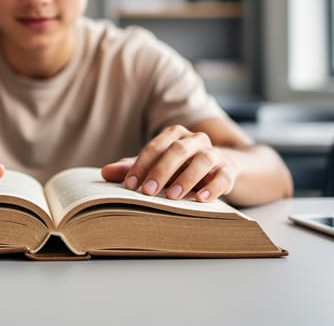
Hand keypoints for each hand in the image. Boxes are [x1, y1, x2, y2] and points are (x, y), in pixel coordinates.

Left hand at [100, 124, 236, 202]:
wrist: (220, 168)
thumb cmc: (181, 167)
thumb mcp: (157, 166)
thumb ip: (133, 168)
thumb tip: (105, 172)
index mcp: (174, 135)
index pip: (155, 147)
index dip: (141, 165)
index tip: (129, 185)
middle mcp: (195, 140)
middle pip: (178, 150)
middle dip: (161, 171)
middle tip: (147, 192)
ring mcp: (214, 153)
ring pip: (202, 160)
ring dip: (186, 178)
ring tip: (172, 196)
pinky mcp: (228, 170)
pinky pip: (222, 176)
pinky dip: (212, 187)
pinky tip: (200, 199)